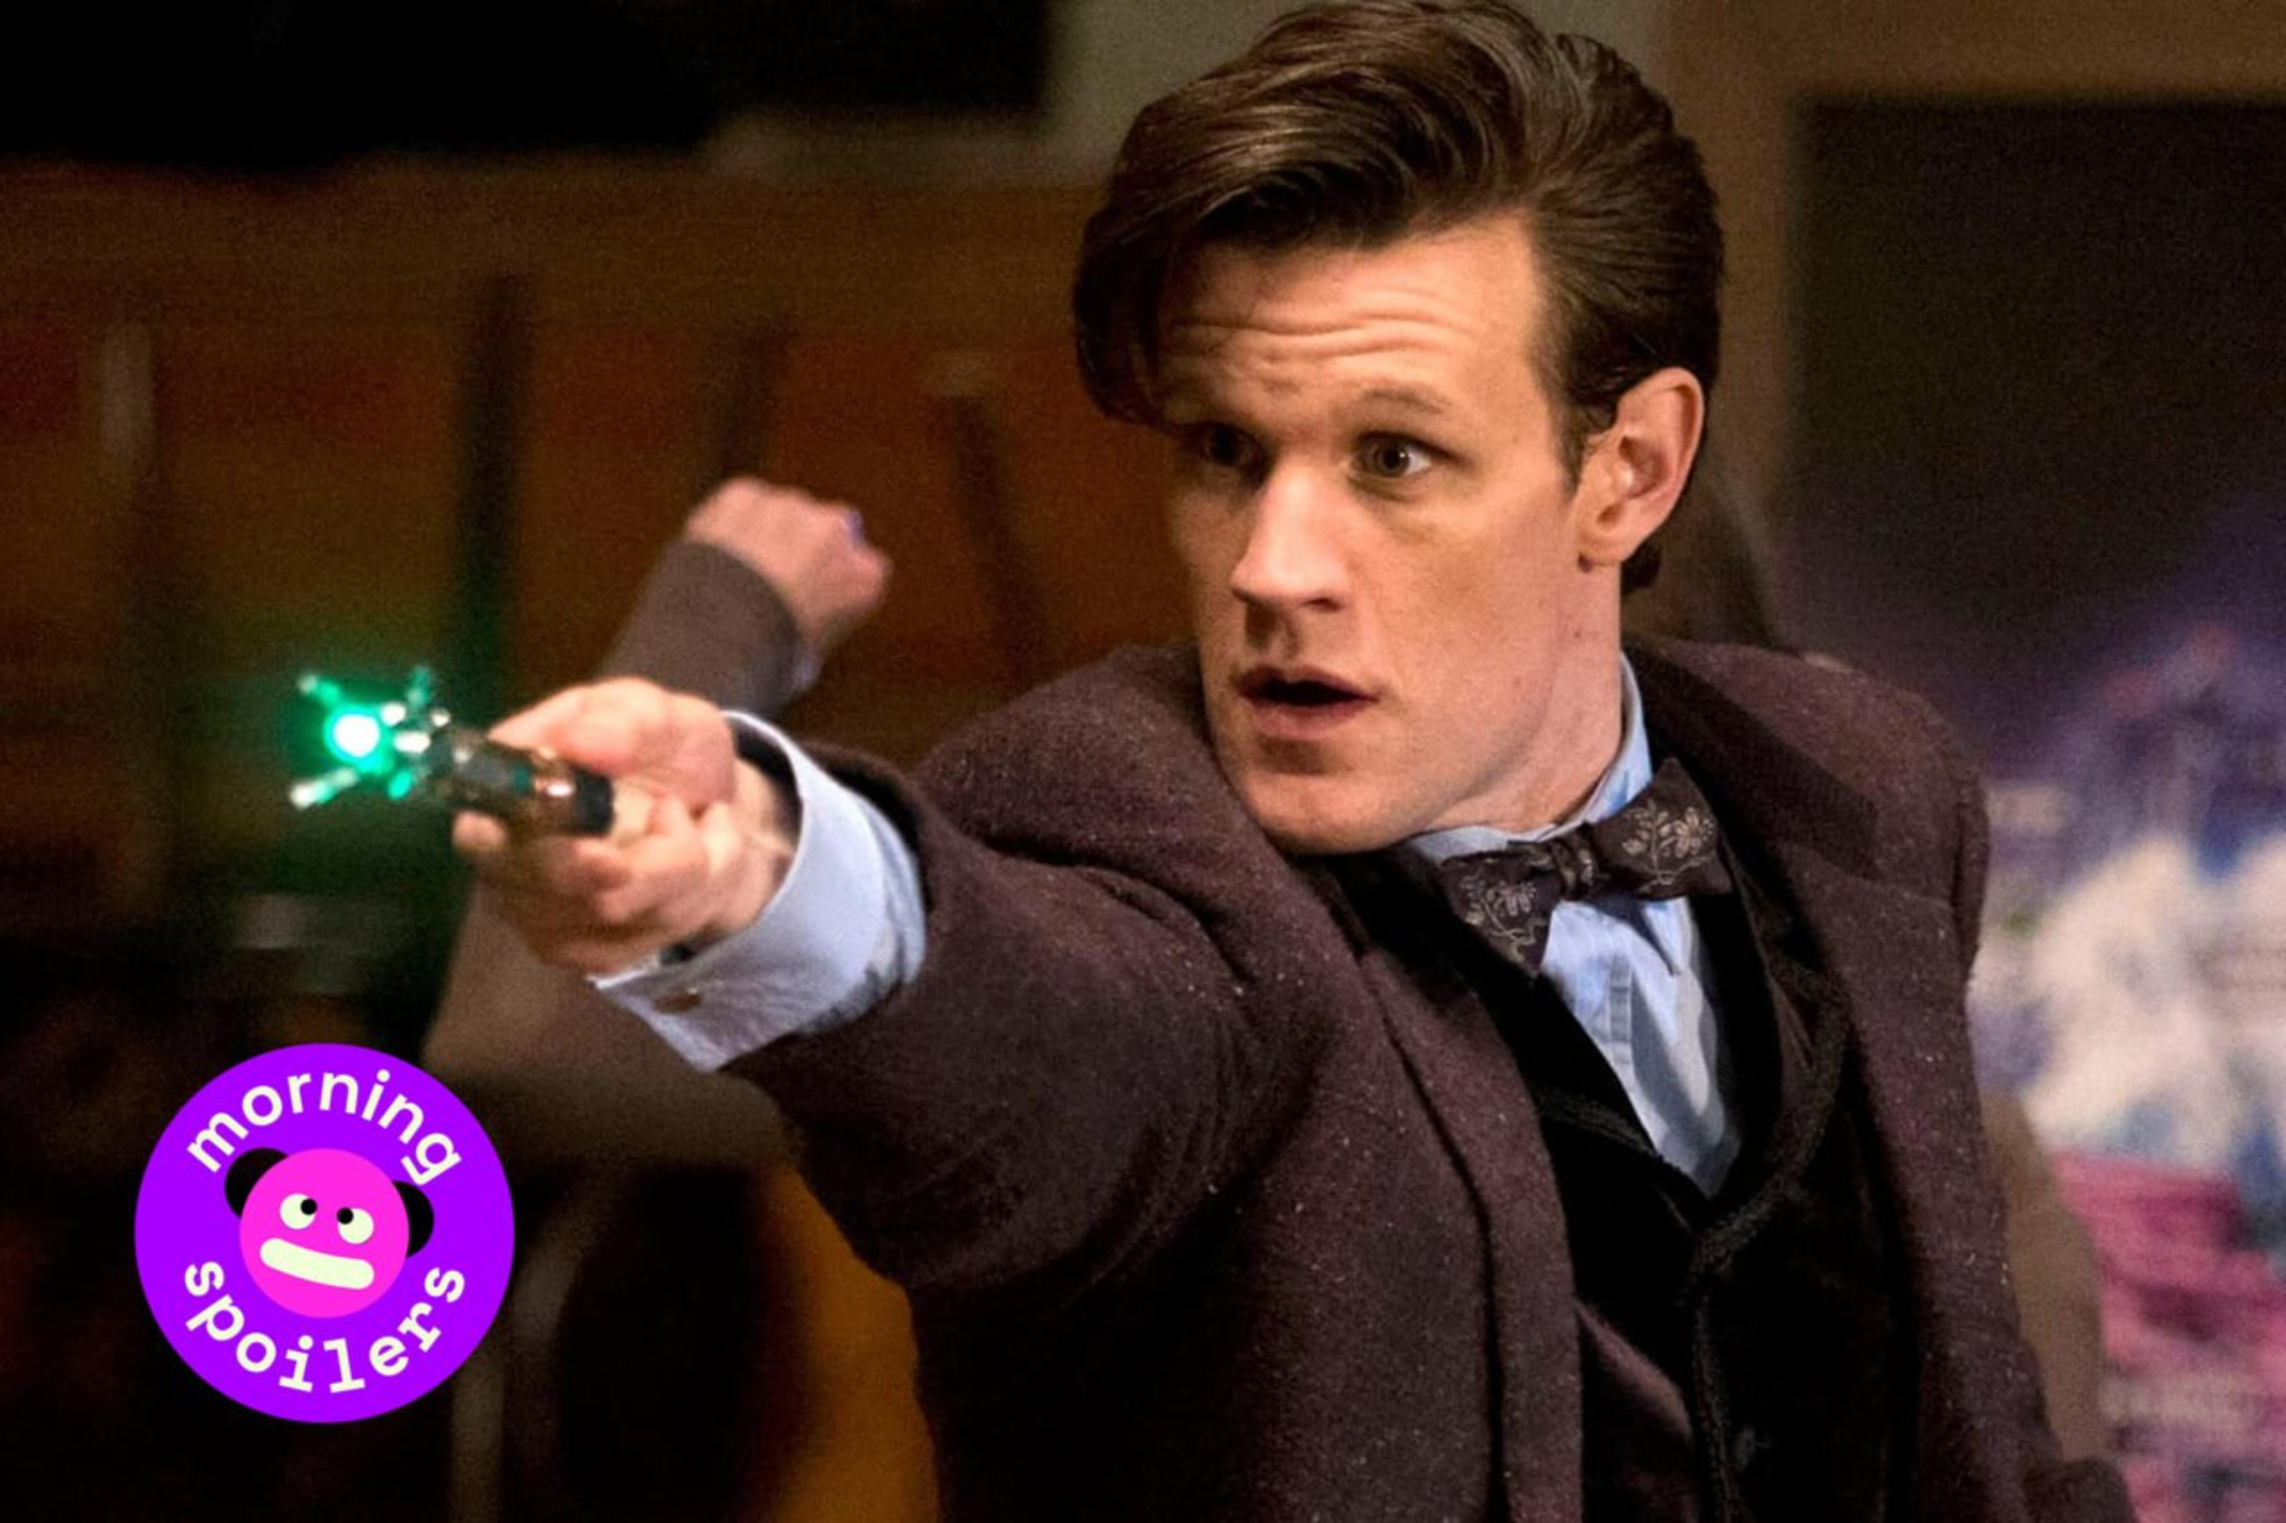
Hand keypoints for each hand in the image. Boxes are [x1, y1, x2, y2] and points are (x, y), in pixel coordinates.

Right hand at [452, 679, 794, 975]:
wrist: (713, 802)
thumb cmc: (667, 748)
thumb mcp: (660, 714)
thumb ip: (623, 723)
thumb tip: (578, 744)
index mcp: (503, 796)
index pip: (481, 839)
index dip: (525, 848)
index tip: (597, 847)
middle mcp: (508, 867)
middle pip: (565, 892)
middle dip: (647, 858)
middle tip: (677, 810)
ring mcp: (545, 919)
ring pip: (623, 914)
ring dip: (687, 863)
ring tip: (699, 818)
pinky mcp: (589, 953)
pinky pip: (651, 936)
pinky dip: (699, 891)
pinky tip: (702, 857)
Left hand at [685, 478, 890, 660]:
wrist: (718, 631)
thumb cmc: (764, 660)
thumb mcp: (807, 659)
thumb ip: (816, 622)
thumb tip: (795, 626)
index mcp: (866, 577)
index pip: (861, 571)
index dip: (830, 585)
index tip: (807, 602)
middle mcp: (837, 530)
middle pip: (826, 531)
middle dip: (803, 548)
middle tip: (768, 584)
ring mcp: (791, 507)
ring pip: (781, 513)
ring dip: (766, 532)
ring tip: (734, 575)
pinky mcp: (745, 494)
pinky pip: (740, 504)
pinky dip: (728, 522)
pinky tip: (714, 555)